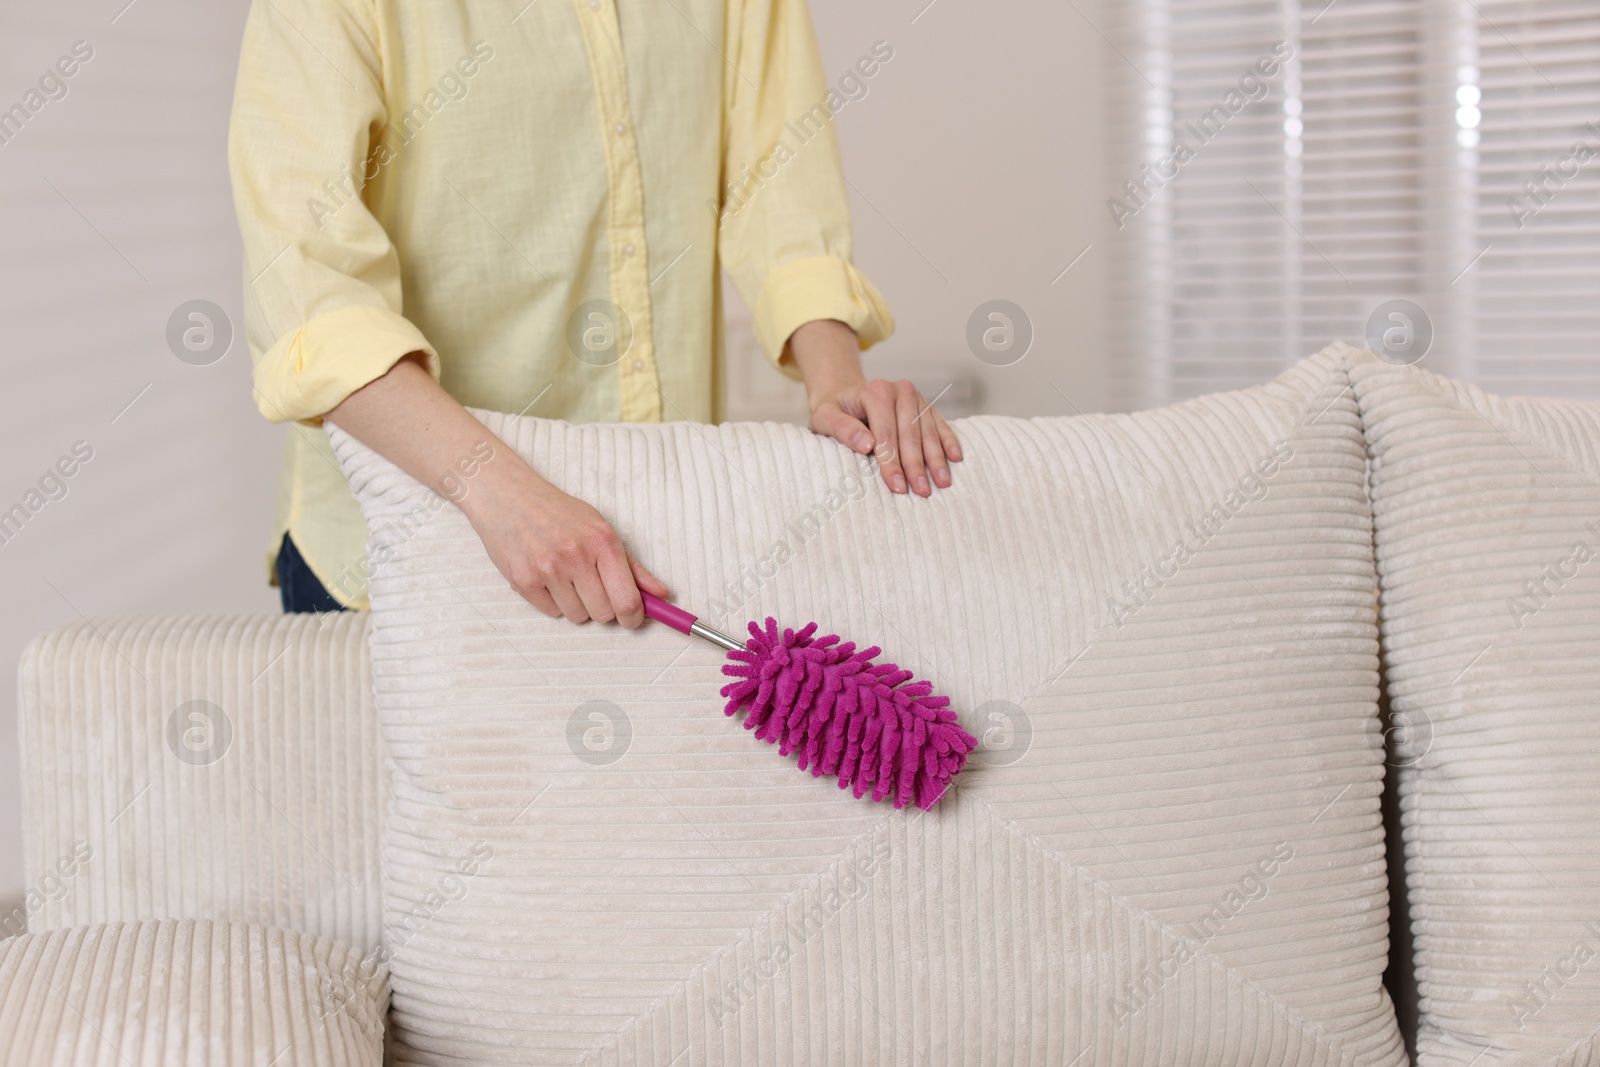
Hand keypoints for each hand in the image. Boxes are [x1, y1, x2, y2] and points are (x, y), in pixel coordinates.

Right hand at [461, 456, 668, 627]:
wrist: (509, 498)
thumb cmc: (559, 513)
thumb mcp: (601, 530)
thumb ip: (633, 567)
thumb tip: (662, 594)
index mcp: (602, 542)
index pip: (627, 600)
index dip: (634, 617)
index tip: (632, 618)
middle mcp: (575, 556)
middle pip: (604, 614)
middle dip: (603, 607)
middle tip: (592, 585)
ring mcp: (547, 570)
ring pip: (578, 616)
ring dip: (577, 604)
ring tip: (566, 576)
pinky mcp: (523, 581)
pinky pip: (551, 612)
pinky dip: (553, 601)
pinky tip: (547, 577)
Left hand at [788, 319, 961, 496]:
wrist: (846, 397)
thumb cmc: (834, 411)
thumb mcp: (825, 417)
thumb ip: (841, 429)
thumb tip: (865, 444)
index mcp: (876, 392)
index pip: (886, 434)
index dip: (892, 462)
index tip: (897, 487)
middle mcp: (900, 390)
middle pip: (910, 435)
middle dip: (916, 465)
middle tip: (922, 492)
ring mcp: (916, 397)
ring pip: (928, 432)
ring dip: (936, 459)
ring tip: (942, 484)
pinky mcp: (926, 405)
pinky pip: (941, 425)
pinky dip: (949, 442)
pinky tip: (955, 458)